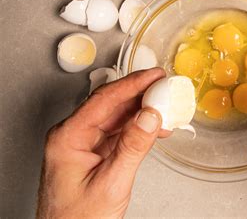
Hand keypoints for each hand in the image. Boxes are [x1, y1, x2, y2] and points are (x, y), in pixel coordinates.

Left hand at [37, 68, 169, 217]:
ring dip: (142, 111)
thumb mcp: (111, 183)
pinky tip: (156, 127)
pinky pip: (119, 133)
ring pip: (117, 117)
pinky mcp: (95, 154)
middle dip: (140, 94)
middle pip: (111, 104)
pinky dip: (139, 128)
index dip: (133, 84)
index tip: (154, 75)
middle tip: (164, 85)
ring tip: (166, 105)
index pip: (104, 99)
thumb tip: (150, 116)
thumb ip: (132, 147)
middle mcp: (73, 136)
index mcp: (68, 137)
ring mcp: (84, 145)